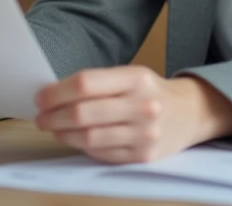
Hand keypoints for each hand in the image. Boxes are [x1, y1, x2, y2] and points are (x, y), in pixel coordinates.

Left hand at [34, 66, 231, 163]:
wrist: (190, 113)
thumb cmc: (151, 92)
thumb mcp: (131, 76)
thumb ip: (97, 83)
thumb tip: (53, 94)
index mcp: (136, 78)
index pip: (85, 83)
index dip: (56, 91)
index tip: (41, 97)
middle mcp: (143, 105)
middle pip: (83, 112)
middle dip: (54, 116)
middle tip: (41, 117)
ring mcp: (144, 133)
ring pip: (90, 137)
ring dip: (64, 134)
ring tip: (54, 129)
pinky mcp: (143, 155)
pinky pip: (102, 153)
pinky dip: (82, 147)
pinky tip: (75, 139)